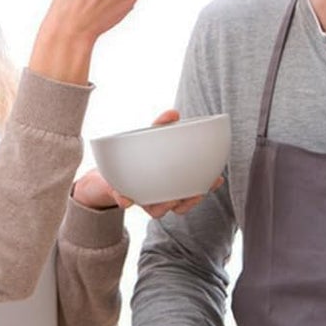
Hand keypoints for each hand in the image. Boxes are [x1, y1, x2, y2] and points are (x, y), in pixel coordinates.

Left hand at [77, 110, 221, 214]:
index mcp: (171, 184)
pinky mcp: (123, 197)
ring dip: (163, 206)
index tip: (217, 179)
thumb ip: (161, 126)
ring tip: (168, 200)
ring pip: (157, 211)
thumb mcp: (150, 136)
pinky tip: (126, 199)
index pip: (195, 189)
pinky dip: (125, 200)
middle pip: (180, 206)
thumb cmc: (138, 152)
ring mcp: (142, 200)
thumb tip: (173, 113)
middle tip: (194, 193)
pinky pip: (125, 201)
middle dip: (189, 202)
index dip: (208, 186)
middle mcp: (160, 196)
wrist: (108, 168)